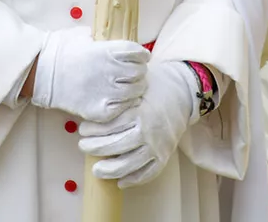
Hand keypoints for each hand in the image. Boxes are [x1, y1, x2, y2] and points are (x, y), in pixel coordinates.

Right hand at [30, 27, 149, 122]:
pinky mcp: (100, 110)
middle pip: (140, 73)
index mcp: (108, 51)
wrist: (41, 73)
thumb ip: (104, 39)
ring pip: (135, 92)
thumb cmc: (60, 50)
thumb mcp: (84, 35)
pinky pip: (123, 109)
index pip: (139, 53)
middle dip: (139, 72)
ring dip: (133, 88)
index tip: (140, 57)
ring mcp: (106, 92)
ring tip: (126, 86)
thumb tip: (116, 39)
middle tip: (133, 73)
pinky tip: (116, 99)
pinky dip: (123, 104)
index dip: (142, 55)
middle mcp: (111, 71)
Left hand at [77, 61, 193, 187]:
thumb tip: (93, 108)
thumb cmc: (156, 86)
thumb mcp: (136, 86)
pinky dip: (133, 180)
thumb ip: (119, 98)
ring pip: (129, 165)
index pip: (110, 126)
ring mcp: (157, 145)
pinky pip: (148, 173)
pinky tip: (120, 181)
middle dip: (94, 148)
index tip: (82, 129)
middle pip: (115, 146)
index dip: (92, 130)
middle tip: (83, 146)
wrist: (184, 92)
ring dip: (109, 170)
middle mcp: (148, 131)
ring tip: (96, 170)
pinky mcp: (165, 155)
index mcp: (139, 112)